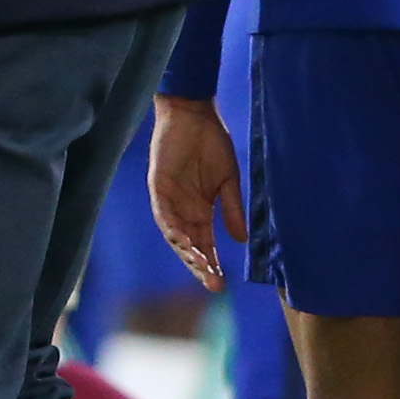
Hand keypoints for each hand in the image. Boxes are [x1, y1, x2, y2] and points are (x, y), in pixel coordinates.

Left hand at [147, 96, 244, 290]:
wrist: (195, 114)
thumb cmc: (211, 143)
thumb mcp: (228, 180)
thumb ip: (232, 209)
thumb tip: (241, 241)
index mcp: (200, 210)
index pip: (204, 244)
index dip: (211, 264)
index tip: (221, 284)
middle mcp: (183, 209)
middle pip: (189, 245)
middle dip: (199, 265)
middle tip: (212, 283)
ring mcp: (169, 199)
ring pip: (174, 233)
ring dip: (186, 250)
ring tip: (200, 265)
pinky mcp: (158, 185)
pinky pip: (162, 212)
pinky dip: (171, 227)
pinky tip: (183, 239)